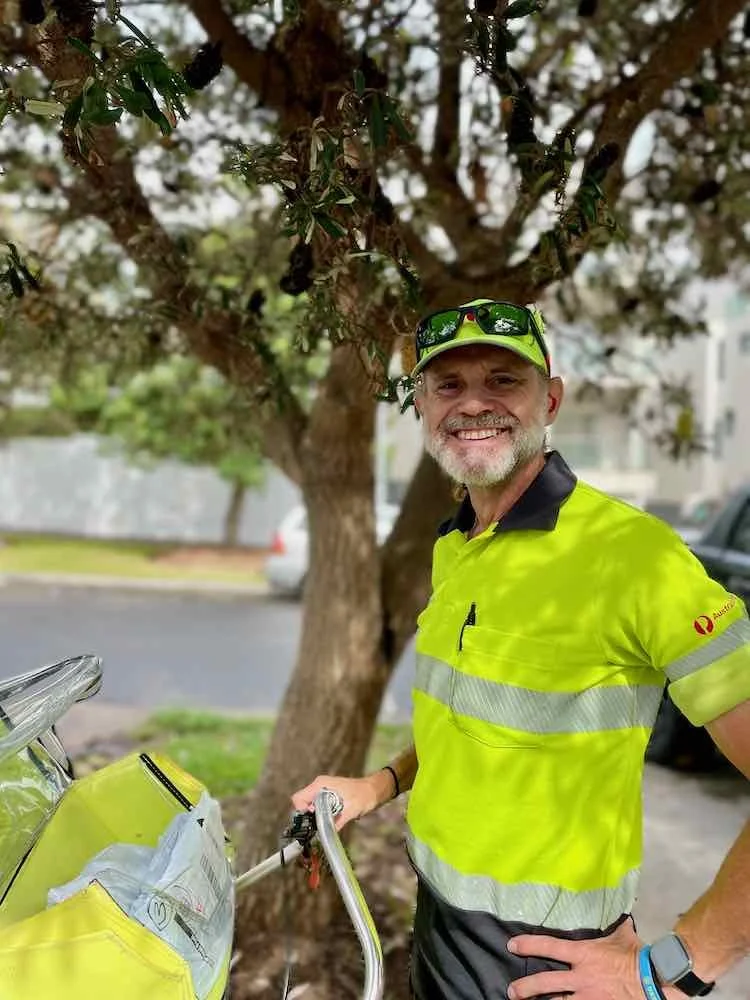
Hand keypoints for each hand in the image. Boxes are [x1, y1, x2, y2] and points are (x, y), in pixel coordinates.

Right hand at [290, 773, 383, 830]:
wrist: (374, 791)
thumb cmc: (364, 795)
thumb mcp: (351, 810)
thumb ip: (337, 821)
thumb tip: (327, 834)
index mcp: (321, 785)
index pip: (299, 798)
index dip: (301, 812)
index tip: (311, 821)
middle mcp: (319, 786)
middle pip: (302, 803)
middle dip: (307, 816)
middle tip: (318, 825)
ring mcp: (322, 791)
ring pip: (309, 806)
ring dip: (314, 817)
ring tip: (326, 823)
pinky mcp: (327, 797)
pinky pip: (316, 807)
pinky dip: (320, 816)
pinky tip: (330, 820)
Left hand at [506, 918, 681, 999]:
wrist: (654, 980)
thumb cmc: (637, 956)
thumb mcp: (623, 937)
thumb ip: (617, 928)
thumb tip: (622, 917)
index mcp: (584, 954)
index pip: (549, 946)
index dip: (528, 945)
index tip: (512, 945)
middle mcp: (581, 977)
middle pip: (546, 982)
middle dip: (526, 987)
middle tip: (512, 990)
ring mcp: (588, 997)